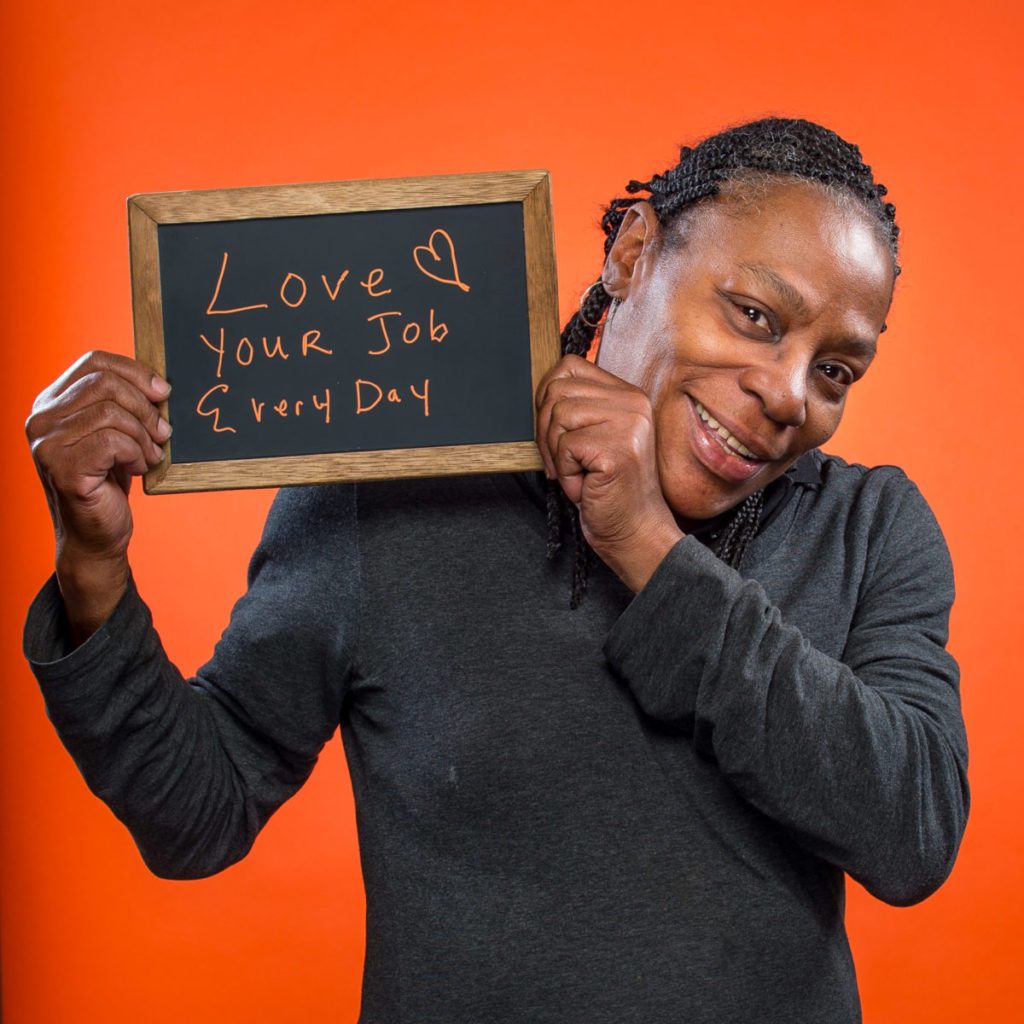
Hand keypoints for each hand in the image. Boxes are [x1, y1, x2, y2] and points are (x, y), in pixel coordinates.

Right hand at [25, 350, 170, 640]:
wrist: (97, 535)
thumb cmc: (109, 483)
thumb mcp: (116, 434)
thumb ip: (123, 404)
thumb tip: (160, 384)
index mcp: (50, 403)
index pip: (93, 361)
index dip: (134, 371)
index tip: (163, 392)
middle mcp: (40, 420)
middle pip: (105, 384)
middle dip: (145, 407)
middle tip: (163, 432)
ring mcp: (46, 444)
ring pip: (112, 412)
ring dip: (143, 435)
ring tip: (150, 455)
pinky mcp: (63, 468)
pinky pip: (113, 441)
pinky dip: (136, 453)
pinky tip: (138, 469)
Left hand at [535, 355, 683, 591]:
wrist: (633, 529)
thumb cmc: (608, 488)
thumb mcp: (592, 438)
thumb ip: (576, 408)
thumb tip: (541, 390)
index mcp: (627, 394)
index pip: (570, 366)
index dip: (547, 395)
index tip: (553, 428)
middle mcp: (633, 403)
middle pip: (557, 391)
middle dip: (546, 431)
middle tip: (563, 461)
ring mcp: (629, 424)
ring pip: (558, 417)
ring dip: (557, 454)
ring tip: (578, 474)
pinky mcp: (617, 448)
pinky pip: (565, 447)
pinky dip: (567, 473)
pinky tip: (586, 485)